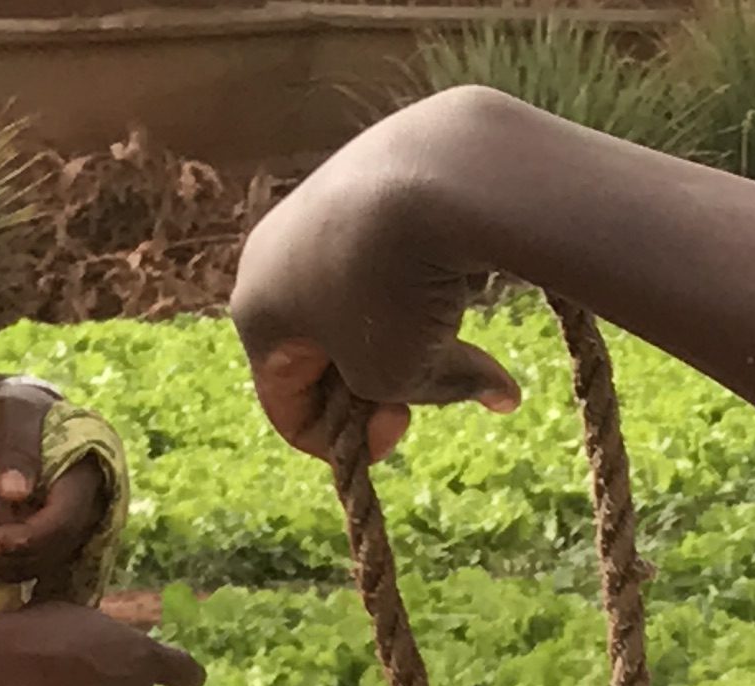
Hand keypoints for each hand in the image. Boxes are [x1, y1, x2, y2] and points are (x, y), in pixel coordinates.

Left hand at [0, 375, 107, 588]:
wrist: (12, 419)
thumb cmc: (13, 409)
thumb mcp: (12, 414)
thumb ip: (15, 448)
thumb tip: (14, 493)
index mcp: (88, 479)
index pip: (64, 524)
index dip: (27, 540)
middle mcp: (89, 513)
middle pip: (51, 553)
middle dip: (6, 543)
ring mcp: (72, 533)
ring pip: (38, 568)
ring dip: (0, 552)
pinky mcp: (54, 547)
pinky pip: (30, 570)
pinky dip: (1, 560)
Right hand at [229, 95, 524, 464]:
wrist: (431, 174)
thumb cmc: (395, 294)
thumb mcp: (397, 375)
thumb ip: (423, 394)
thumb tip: (498, 392)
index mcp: (256, 314)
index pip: (287, 409)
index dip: (342, 443)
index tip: (399, 425)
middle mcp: (270, 258)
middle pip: (322, 357)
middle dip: (377, 385)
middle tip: (425, 387)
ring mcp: (312, 212)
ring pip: (359, 309)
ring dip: (408, 341)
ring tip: (460, 347)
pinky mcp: (358, 184)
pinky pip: (385, 261)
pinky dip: (422, 289)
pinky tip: (463, 295)